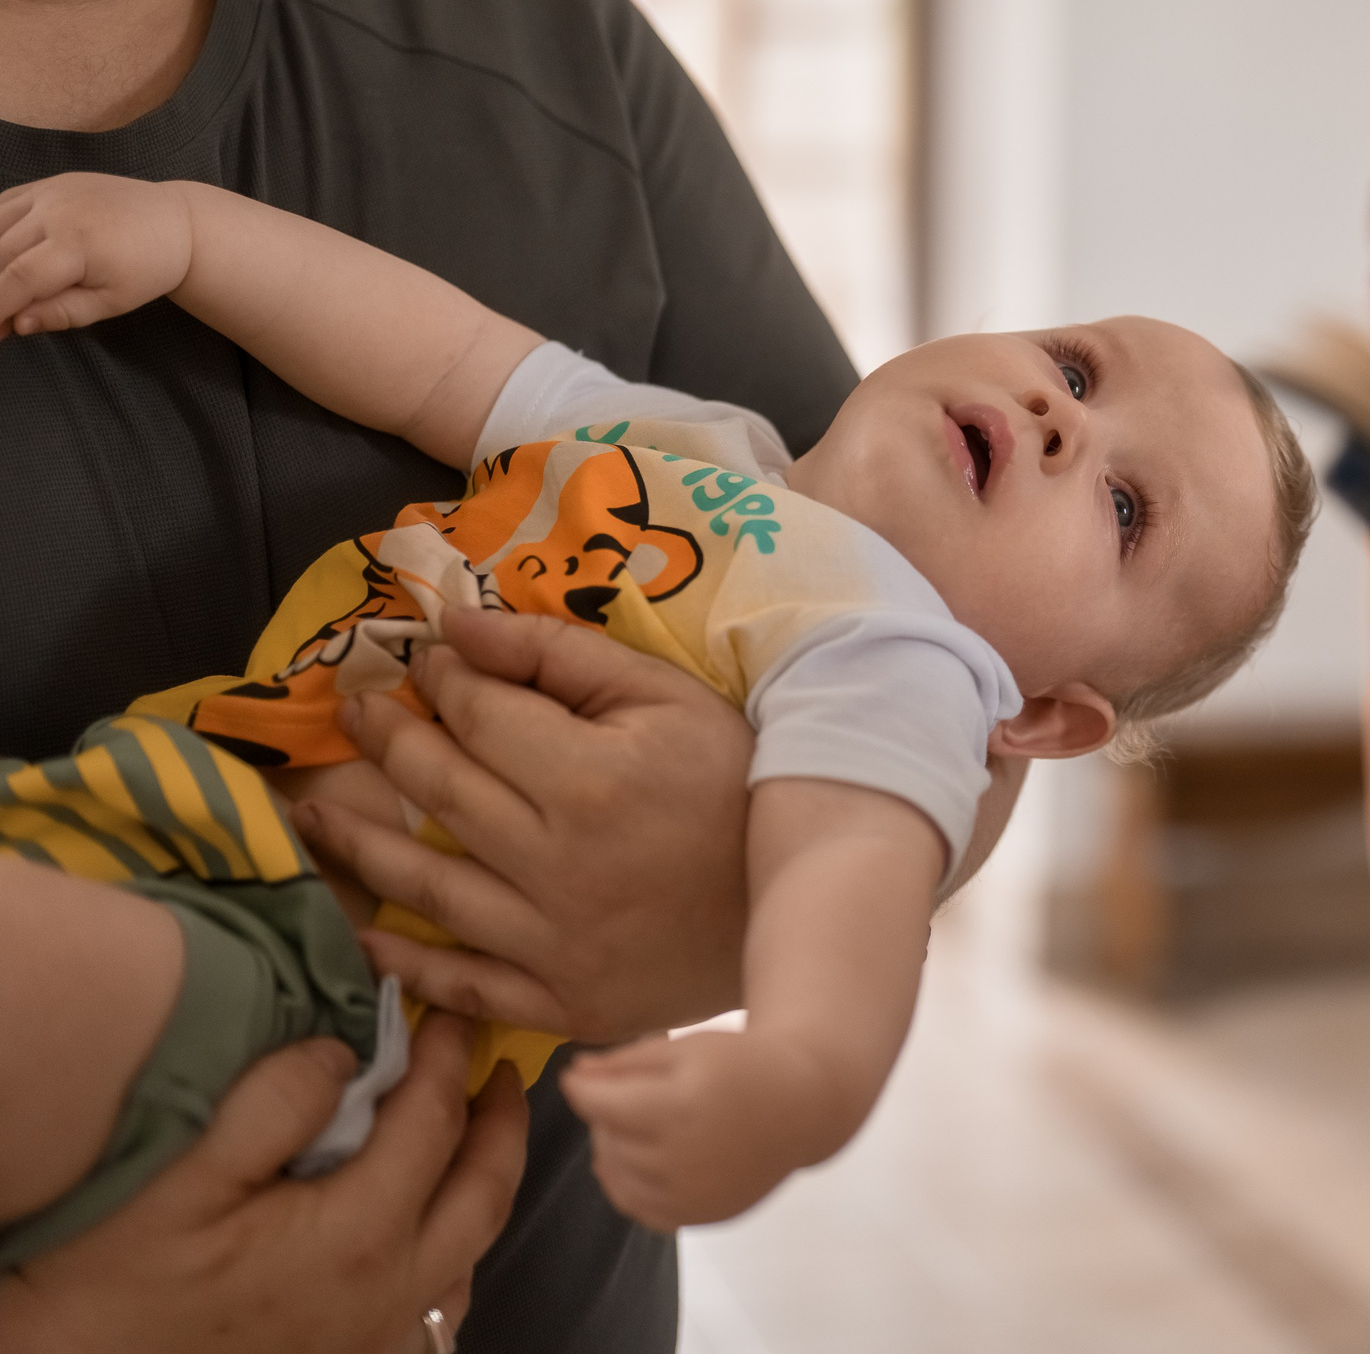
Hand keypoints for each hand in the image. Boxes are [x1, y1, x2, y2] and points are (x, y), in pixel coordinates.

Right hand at [0, 172, 194, 336]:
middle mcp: (56, 210)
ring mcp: (49, 192)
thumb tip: (17, 324)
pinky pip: (1, 205)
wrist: (174, 222)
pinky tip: (0, 258)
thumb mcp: (114, 301)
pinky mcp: (46, 185)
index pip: (18, 278)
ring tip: (1, 292)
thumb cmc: (149, 267)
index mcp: (77, 242)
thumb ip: (63, 312)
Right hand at [0, 1012, 524, 1353]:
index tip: (447, 1016)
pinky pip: (441, 1305)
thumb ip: (271, 1106)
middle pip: (483, 1191)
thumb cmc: (116, 1283)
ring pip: (473, 1251)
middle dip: (501, 1122)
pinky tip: (442, 1231)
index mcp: (358, 1233)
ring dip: (489, 1185)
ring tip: (480, 1134)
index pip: (433, 1124)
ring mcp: (378, 1333)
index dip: (446, 1059)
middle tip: (500, 1068)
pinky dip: (460, 1253)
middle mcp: (389, 1289)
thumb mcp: (180, 1180)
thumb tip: (342, 1051)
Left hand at [296, 603, 753, 1042]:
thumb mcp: (668, 697)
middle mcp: (561, 865)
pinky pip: (466, 985)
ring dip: (359, 846)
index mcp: (592, 780)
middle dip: (389, 742)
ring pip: (430, 889)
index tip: (427, 663)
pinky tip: (364, 934)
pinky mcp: (563, 1001)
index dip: (444, 682)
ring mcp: (557, 943)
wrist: (797, 900)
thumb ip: (561, 656)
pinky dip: (408, 964)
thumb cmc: (736, 783)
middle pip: (443, 793)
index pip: (481, 717)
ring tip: (315, 814)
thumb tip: (458, 626)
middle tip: (357, 713)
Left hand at [561, 1028, 847, 1230]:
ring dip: (612, 1148)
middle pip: (606, 1139)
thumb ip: (625, 1061)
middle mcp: (682, 1159)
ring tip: (638, 1122)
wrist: (802, 1104)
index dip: (581, 1087)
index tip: (576, 1074)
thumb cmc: (742, 1064)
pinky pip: (637, 1207)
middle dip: (604, 1113)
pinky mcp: (698, 1217)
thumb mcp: (687, 1046)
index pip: (599, 1104)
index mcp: (680, 1107)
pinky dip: (626, 1183)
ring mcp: (691, 1196)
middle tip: (626, 1092)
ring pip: (615, 1176)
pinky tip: (643, 1157)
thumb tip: (573, 1076)